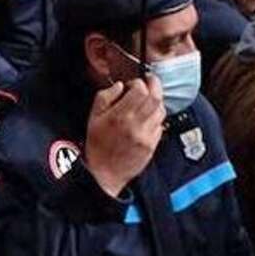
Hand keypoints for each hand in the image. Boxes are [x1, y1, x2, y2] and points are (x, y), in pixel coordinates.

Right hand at [83, 77, 165, 198]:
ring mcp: (146, 136)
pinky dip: (156, 119)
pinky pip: (160, 126)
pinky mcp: (152, 146)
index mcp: (119, 116)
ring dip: (156, 102)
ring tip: (148, 102)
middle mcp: (135, 125)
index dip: (139, 82)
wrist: (104, 173)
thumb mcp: (93, 117)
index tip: (133, 84)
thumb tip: (119, 85)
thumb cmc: (98, 145)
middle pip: (155, 98)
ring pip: (161, 111)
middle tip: (150, 82)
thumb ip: (105, 97)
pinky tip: (147, 119)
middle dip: (154, 85)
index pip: (140, 90)